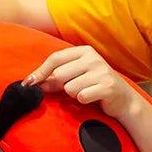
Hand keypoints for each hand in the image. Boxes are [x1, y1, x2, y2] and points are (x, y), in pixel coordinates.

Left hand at [21, 46, 138, 120]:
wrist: (123, 100)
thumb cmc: (94, 86)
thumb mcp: (75, 77)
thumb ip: (54, 78)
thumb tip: (32, 83)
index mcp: (84, 51)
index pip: (55, 58)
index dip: (40, 72)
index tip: (28, 84)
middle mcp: (93, 58)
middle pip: (60, 74)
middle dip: (61, 86)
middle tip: (73, 89)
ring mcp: (101, 71)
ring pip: (69, 87)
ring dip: (73, 95)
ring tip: (85, 93)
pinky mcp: (108, 87)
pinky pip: (82, 96)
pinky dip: (83, 100)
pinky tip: (92, 98)